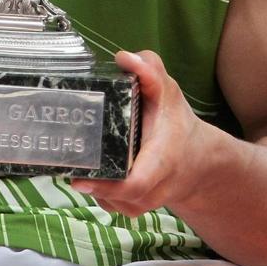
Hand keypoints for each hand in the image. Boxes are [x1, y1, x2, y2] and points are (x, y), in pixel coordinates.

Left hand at [72, 50, 203, 215]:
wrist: (196, 158)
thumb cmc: (175, 121)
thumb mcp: (168, 89)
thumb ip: (150, 70)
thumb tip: (124, 58)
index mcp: (162, 160)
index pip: (136, 184)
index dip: (108, 185)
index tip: (81, 178)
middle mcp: (154, 188)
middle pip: (117, 198)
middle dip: (93, 183)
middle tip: (70, 163)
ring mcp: (143, 203)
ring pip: (110, 203)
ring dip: (93, 186)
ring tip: (80, 161)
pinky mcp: (134, 207)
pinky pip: (110, 204)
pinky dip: (97, 190)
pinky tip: (92, 170)